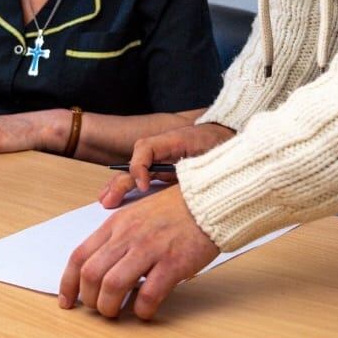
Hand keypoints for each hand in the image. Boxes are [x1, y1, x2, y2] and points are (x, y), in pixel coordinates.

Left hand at [59, 185, 219, 319]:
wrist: (207, 202)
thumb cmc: (173, 210)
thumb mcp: (136, 214)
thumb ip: (117, 236)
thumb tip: (100, 266)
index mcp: (116, 223)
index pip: (79, 256)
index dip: (68, 284)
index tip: (67, 301)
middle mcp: (127, 235)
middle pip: (91, 275)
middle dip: (89, 300)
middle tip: (98, 308)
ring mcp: (149, 249)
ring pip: (113, 287)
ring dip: (110, 308)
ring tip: (118, 313)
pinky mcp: (172, 263)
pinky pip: (147, 296)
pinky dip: (141, 310)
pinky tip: (145, 311)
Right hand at [100, 123, 234, 207]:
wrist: (231, 137)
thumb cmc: (219, 141)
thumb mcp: (209, 149)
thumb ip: (191, 161)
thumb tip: (174, 177)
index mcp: (172, 141)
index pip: (145, 148)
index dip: (139, 167)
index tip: (143, 186)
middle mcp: (163, 151)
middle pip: (135, 164)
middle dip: (121, 183)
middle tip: (108, 200)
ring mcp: (164, 161)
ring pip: (136, 172)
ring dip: (121, 186)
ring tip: (106, 200)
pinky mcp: (167, 172)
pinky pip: (146, 179)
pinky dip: (132, 189)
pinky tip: (120, 200)